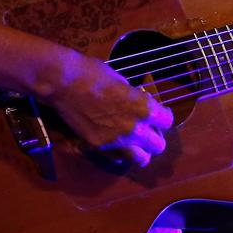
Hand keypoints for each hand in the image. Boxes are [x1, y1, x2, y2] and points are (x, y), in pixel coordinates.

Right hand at [37, 50, 173, 168]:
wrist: (65, 83)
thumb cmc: (94, 73)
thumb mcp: (122, 82)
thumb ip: (135, 98)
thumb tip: (139, 103)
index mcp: (144, 108)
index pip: (167, 121)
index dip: (164, 117)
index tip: (160, 115)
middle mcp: (134, 128)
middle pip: (158, 145)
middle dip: (156, 137)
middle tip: (149, 131)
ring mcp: (116, 141)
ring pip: (141, 159)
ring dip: (141, 151)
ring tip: (137, 145)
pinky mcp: (98, 147)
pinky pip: (117, 157)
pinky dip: (120, 153)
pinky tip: (117, 145)